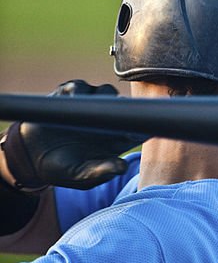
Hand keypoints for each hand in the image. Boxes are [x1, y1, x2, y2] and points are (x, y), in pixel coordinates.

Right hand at [0, 80, 141, 191]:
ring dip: (104, 97)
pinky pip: (79, 86)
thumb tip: (122, 167)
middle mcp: (106, 119)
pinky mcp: (70, 95)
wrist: (29, 156)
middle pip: (125, 105)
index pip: (138, 128)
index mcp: (115, 139)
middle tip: (119, 115)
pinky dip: (78, 91)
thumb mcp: (80, 176)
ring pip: (106, 92)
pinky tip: (73, 101)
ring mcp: (89, 104)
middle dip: (125, 108)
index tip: (141, 129)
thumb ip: (100, 172)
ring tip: (96, 109)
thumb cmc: (61, 169)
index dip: (143, 126)